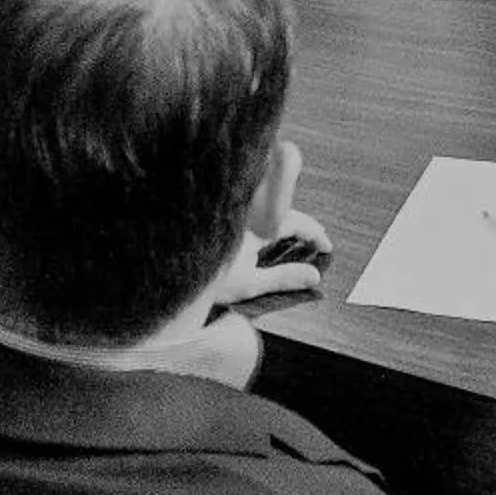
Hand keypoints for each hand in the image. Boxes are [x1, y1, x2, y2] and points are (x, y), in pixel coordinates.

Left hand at [211, 208, 332, 302]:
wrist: (167, 274)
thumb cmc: (205, 279)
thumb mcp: (249, 283)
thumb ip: (284, 278)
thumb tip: (315, 276)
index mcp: (254, 226)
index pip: (294, 221)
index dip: (314, 233)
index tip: (328, 247)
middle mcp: (244, 213)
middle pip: (281, 211)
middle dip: (303, 225)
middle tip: (318, 240)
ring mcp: (233, 215)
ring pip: (266, 210)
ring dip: (285, 222)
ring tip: (300, 238)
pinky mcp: (222, 221)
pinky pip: (253, 214)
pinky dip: (268, 223)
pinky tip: (269, 236)